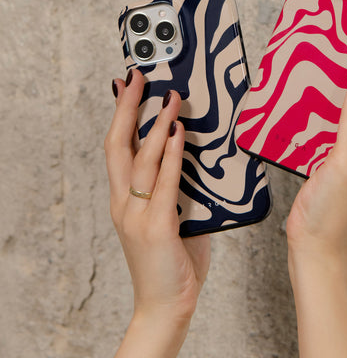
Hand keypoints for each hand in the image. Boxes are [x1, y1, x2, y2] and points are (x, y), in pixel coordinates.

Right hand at [104, 69, 209, 356]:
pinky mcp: (155, 227)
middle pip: (118, 144)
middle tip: (137, 77)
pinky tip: (177, 134)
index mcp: (125, 198)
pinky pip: (163, 183)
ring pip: (140, 159)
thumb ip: (177, 186)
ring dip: (154, 124)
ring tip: (170, 98)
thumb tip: (195, 154)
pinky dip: (170, 156)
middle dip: (127, 107)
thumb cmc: (172, 258)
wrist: (166, 304)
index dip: (120, 114)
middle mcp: (124, 202)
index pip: (117, 147)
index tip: (126, 86)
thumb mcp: (171, 215)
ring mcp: (137, 215)